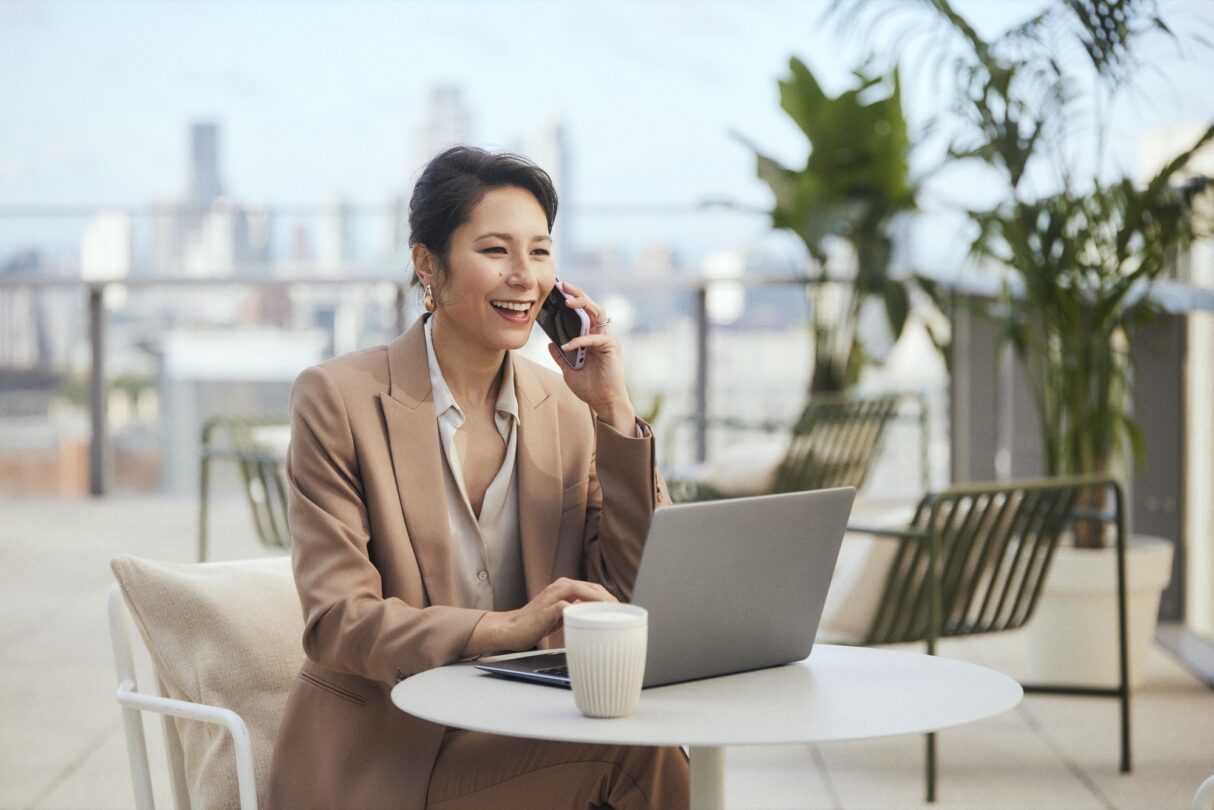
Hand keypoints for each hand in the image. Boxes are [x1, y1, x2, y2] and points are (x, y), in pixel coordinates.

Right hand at [462, 577, 618, 656]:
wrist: (510, 630)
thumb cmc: (536, 623)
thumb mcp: (562, 614)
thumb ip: (578, 610)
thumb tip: (600, 618)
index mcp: (565, 587)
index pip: (594, 588)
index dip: (610, 598)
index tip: (622, 611)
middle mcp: (560, 587)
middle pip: (592, 587)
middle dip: (609, 600)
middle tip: (622, 614)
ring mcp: (552, 596)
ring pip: (582, 591)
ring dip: (599, 602)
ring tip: (612, 614)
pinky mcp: (546, 609)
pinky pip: (566, 606)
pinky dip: (579, 611)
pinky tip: (590, 621)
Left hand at [546, 280, 636, 433]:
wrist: (604, 403)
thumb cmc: (591, 388)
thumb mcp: (568, 370)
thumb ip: (561, 356)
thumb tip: (550, 343)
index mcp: (592, 338)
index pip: (584, 314)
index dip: (573, 301)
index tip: (558, 292)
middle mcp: (602, 335)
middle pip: (592, 307)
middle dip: (578, 294)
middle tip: (563, 286)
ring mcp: (608, 340)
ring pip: (598, 313)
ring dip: (583, 305)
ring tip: (567, 303)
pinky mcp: (612, 348)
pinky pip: (595, 338)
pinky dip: (580, 340)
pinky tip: (567, 345)